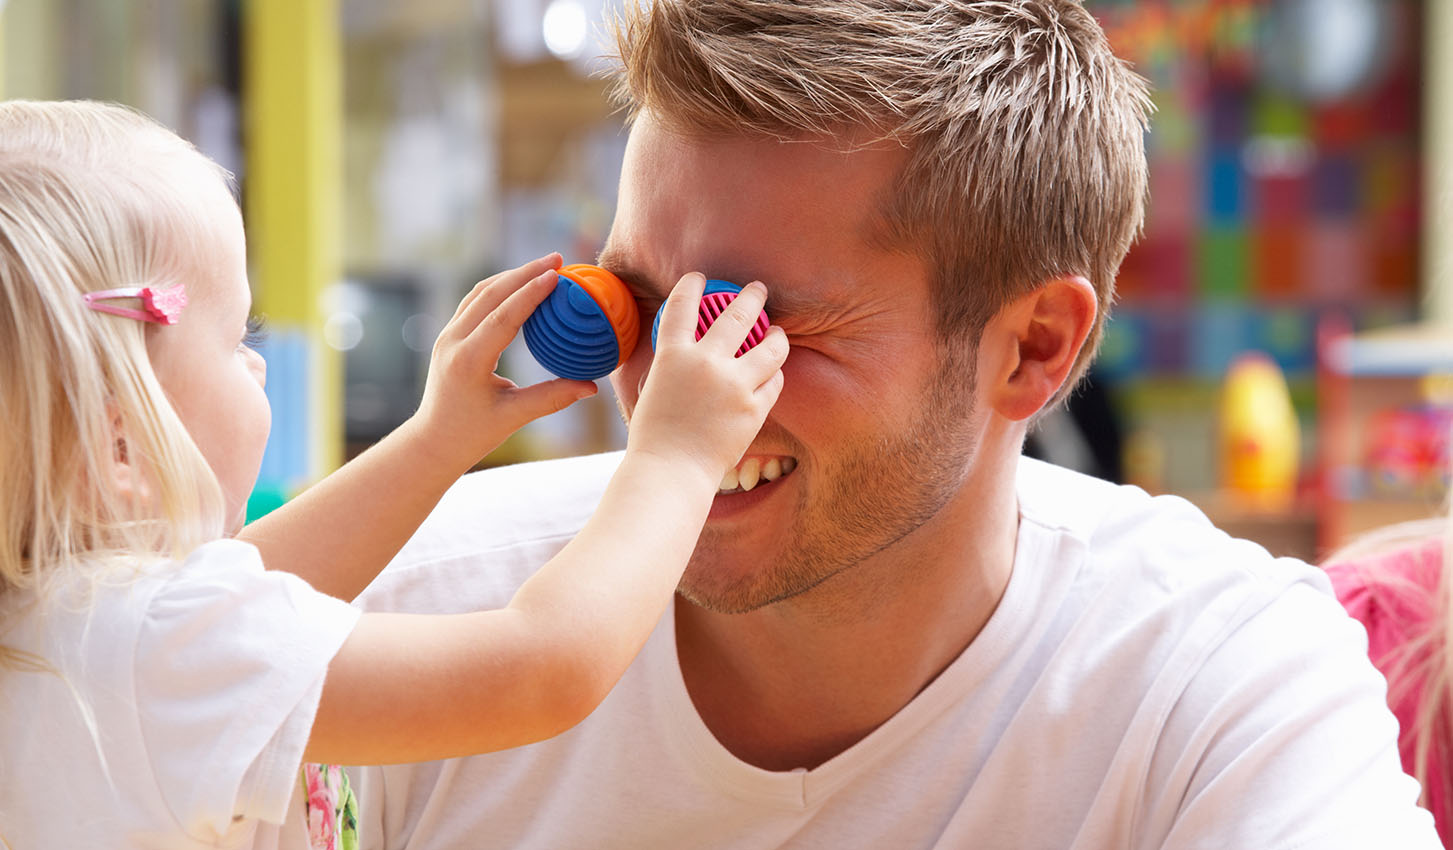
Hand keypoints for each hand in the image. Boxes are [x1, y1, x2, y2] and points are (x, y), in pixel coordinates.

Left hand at [409, 253, 597, 470]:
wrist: (434, 440)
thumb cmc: (474, 433)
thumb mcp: (514, 417)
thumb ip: (553, 398)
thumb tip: (592, 387)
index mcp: (468, 361)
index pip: (503, 318)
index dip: (530, 293)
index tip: (556, 275)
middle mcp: (453, 342)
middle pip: (491, 294)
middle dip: (525, 273)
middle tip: (557, 259)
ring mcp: (447, 335)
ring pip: (480, 292)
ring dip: (512, 275)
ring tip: (543, 265)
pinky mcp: (448, 335)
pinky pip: (474, 301)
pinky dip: (499, 287)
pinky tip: (520, 282)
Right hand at [627, 273, 787, 482]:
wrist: (671, 470)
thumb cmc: (654, 436)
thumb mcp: (651, 390)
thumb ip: (667, 366)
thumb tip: (678, 352)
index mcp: (673, 355)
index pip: (682, 306)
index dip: (691, 285)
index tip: (699, 277)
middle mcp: (705, 362)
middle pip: (737, 314)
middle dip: (752, 296)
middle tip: (758, 289)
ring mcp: (734, 384)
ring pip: (770, 346)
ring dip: (776, 334)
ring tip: (777, 331)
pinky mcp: (754, 408)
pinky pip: (774, 381)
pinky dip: (773, 375)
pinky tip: (772, 372)